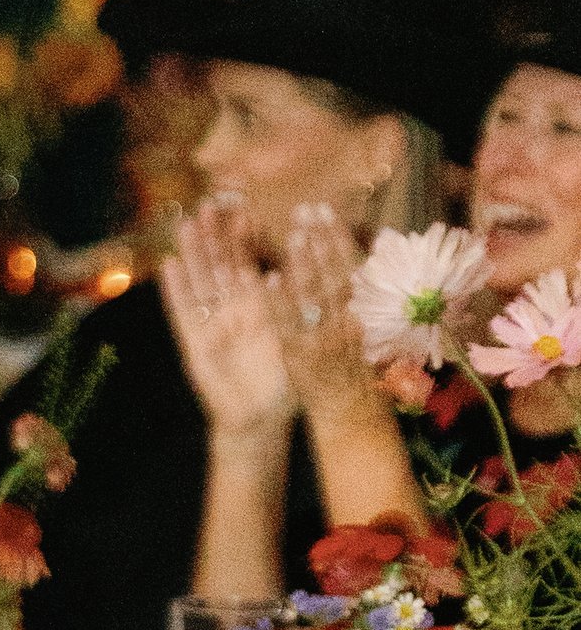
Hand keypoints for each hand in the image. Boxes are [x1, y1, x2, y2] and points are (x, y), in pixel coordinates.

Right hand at [161, 201, 292, 447]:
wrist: (260, 416)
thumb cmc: (283, 379)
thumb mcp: (295, 334)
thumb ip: (293, 304)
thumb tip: (302, 267)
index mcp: (258, 302)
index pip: (246, 261)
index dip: (241, 236)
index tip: (241, 207)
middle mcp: (232, 307)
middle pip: (218, 264)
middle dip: (213, 235)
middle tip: (209, 205)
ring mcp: (210, 322)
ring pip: (199, 280)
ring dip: (192, 253)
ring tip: (186, 225)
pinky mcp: (194, 342)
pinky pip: (183, 311)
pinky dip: (176, 289)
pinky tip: (169, 266)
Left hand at [266, 201, 386, 427]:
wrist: (350, 419)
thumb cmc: (353, 374)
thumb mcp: (359, 333)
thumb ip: (354, 302)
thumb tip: (357, 265)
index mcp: (356, 313)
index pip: (347, 268)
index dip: (337, 239)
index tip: (325, 211)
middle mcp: (342, 321)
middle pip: (331, 274)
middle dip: (319, 241)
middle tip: (306, 210)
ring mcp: (322, 338)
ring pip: (313, 296)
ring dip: (304, 264)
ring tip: (294, 234)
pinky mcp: (300, 358)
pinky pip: (288, 327)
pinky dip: (280, 303)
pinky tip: (270, 280)